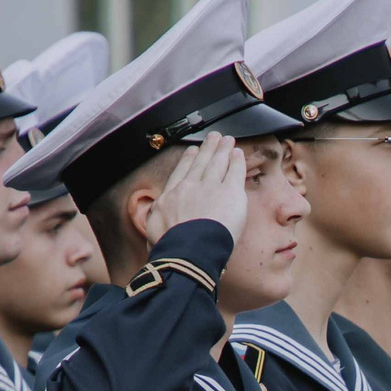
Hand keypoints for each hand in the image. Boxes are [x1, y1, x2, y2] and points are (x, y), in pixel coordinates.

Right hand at [141, 131, 248, 248]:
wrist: (186, 253)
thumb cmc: (170, 251)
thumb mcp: (153, 236)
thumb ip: (156, 227)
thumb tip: (154, 232)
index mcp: (169, 199)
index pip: (180, 174)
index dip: (188, 161)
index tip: (192, 152)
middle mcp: (188, 188)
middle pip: (200, 164)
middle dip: (207, 149)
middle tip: (213, 137)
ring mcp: (209, 188)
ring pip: (217, 163)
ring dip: (222, 150)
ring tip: (227, 140)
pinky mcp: (229, 192)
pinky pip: (235, 172)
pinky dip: (236, 161)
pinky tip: (238, 153)